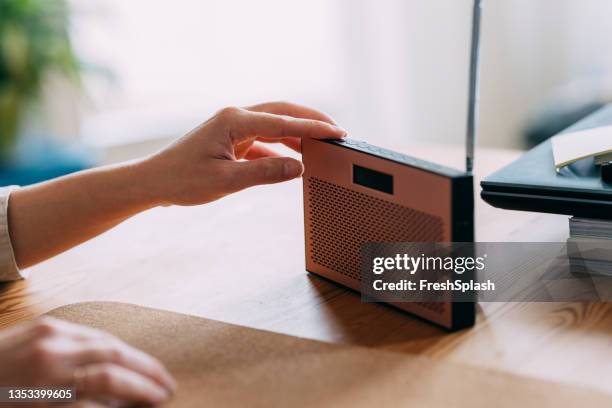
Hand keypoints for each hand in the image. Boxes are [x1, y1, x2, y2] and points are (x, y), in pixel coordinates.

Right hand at [0, 317, 175, 405]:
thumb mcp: (26, 346)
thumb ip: (63, 348)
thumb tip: (108, 364)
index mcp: (50, 331)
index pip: (107, 343)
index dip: (137, 359)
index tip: (154, 371)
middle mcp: (51, 350)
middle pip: (114, 358)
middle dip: (147, 372)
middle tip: (167, 387)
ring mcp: (44, 378)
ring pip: (107, 381)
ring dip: (140, 390)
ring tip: (159, 399)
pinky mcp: (41, 406)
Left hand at [139, 101, 345, 205]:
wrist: (153, 182)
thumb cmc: (182, 180)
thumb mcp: (226, 180)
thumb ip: (265, 173)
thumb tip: (298, 168)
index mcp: (234, 121)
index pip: (284, 121)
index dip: (314, 127)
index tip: (338, 133)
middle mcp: (235, 118)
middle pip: (282, 112)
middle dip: (311, 120)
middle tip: (337, 131)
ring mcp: (232, 127)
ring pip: (274, 125)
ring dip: (297, 133)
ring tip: (320, 145)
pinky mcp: (229, 139)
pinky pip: (263, 140)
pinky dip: (280, 148)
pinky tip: (292, 161)